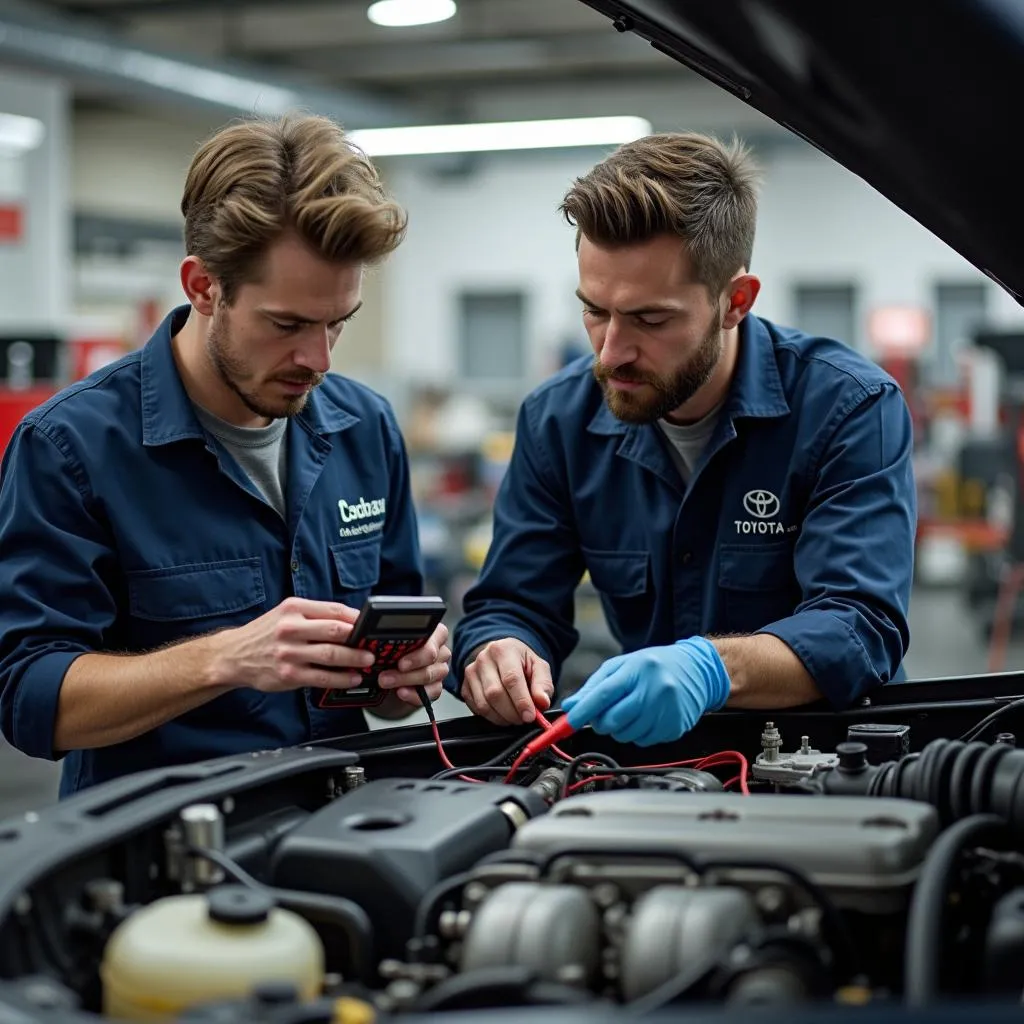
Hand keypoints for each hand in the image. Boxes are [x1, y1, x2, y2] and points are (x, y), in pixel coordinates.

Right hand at [211, 597, 376, 692]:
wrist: (233, 655)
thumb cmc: (266, 634)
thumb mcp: (286, 614)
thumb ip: (314, 615)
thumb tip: (350, 621)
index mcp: (293, 608)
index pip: (333, 610)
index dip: (357, 618)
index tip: (370, 625)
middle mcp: (291, 628)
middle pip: (335, 631)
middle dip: (359, 639)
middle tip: (374, 644)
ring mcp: (290, 652)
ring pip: (331, 654)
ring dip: (354, 659)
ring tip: (368, 661)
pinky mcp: (289, 674)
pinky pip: (322, 676)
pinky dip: (341, 678)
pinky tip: (352, 678)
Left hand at [376, 622, 451, 707]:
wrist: (383, 683)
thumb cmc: (384, 659)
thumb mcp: (378, 648)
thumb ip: (373, 648)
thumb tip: (368, 655)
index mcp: (428, 633)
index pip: (433, 633)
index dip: (417, 645)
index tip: (400, 658)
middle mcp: (436, 649)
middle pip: (431, 655)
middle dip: (408, 665)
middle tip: (388, 672)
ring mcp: (438, 668)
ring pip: (430, 674)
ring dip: (406, 680)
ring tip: (388, 682)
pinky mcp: (436, 687)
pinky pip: (432, 691)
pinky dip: (415, 694)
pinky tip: (401, 693)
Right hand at [462, 638, 553, 724]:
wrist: (501, 656)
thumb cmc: (520, 662)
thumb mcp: (538, 667)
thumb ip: (543, 684)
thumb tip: (542, 702)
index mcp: (504, 650)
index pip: (511, 678)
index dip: (521, 701)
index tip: (530, 716)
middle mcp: (483, 659)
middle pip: (495, 693)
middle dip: (512, 712)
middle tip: (524, 719)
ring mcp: (471, 673)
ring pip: (484, 704)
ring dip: (502, 718)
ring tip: (515, 716)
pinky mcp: (464, 687)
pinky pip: (476, 709)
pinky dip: (492, 717)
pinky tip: (502, 713)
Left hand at [561, 636, 730, 745]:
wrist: (696, 670)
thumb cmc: (654, 665)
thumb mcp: (621, 666)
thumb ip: (593, 687)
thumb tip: (571, 707)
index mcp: (638, 669)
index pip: (604, 694)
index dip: (583, 712)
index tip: (568, 723)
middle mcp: (654, 689)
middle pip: (613, 720)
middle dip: (601, 722)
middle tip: (605, 713)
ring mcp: (667, 710)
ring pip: (626, 735)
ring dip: (619, 729)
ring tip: (629, 711)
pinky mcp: (675, 727)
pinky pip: (643, 741)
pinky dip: (637, 734)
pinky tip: (645, 717)